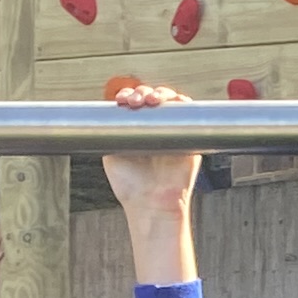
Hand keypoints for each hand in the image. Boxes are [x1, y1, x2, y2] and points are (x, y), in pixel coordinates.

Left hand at [98, 78, 199, 211]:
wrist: (151, 204)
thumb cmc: (131, 186)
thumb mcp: (111, 154)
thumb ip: (111, 133)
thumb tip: (108, 111)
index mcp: (136, 130)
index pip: (134, 102)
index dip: (128, 95)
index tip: (121, 100)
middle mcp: (155, 128)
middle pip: (151, 97)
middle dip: (142, 93)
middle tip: (136, 102)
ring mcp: (172, 131)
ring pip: (170, 101)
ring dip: (161, 94)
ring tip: (152, 101)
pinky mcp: (189, 137)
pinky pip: (189, 112)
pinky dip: (182, 102)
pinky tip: (174, 101)